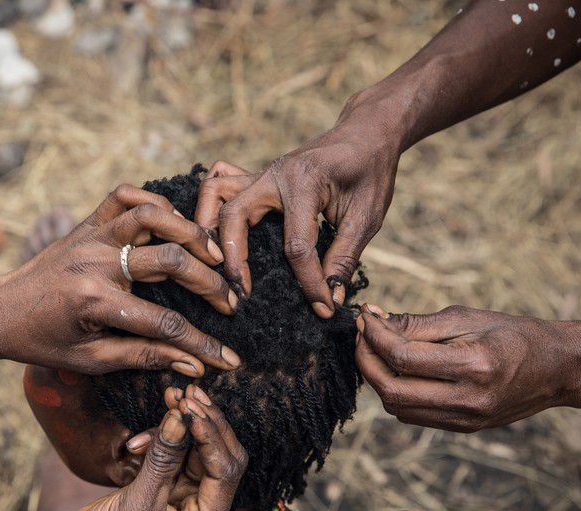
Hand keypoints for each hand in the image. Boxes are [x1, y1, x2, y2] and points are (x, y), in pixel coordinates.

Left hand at [0, 185, 240, 375]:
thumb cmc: (42, 343)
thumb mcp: (90, 361)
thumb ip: (144, 358)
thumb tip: (194, 366)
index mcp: (93, 303)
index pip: (163, 324)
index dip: (202, 345)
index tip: (229, 359)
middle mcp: (94, 263)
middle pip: (169, 261)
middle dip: (209, 283)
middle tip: (230, 301)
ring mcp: (89, 237)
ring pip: (151, 215)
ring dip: (189, 230)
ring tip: (212, 252)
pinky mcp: (84, 224)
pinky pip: (122, 196)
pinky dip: (152, 200)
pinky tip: (173, 220)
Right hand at [47, 384, 247, 510]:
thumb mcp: (136, 504)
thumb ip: (162, 460)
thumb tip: (181, 417)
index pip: (225, 473)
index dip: (213, 436)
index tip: (193, 408)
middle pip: (218, 459)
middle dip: (204, 425)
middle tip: (189, 394)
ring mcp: (182, 503)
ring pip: (195, 453)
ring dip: (181, 427)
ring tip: (168, 398)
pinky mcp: (162, 492)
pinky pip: (173, 458)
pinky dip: (163, 440)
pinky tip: (142, 435)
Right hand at [195, 107, 400, 317]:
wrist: (368, 131)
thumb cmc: (370, 171)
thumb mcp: (367, 217)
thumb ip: (344, 257)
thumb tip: (329, 298)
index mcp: (305, 182)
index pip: (296, 245)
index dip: (308, 282)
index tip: (321, 307)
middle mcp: (274, 174)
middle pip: (234, 216)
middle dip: (233, 259)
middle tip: (241, 295)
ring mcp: (262, 173)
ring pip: (215, 194)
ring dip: (209, 228)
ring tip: (216, 264)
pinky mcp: (258, 177)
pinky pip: (220, 185)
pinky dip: (212, 208)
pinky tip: (218, 234)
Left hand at [355, 304, 571, 431]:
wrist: (559, 369)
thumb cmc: (514, 334)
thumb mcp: (467, 318)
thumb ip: (417, 324)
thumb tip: (373, 320)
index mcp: (474, 366)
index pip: (402, 357)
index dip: (374, 337)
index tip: (365, 318)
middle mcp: (469, 399)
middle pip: (392, 389)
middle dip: (366, 361)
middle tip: (362, 336)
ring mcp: (466, 419)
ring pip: (397, 407)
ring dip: (377, 379)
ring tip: (376, 351)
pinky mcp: (464, 428)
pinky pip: (414, 415)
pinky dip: (396, 393)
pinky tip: (396, 370)